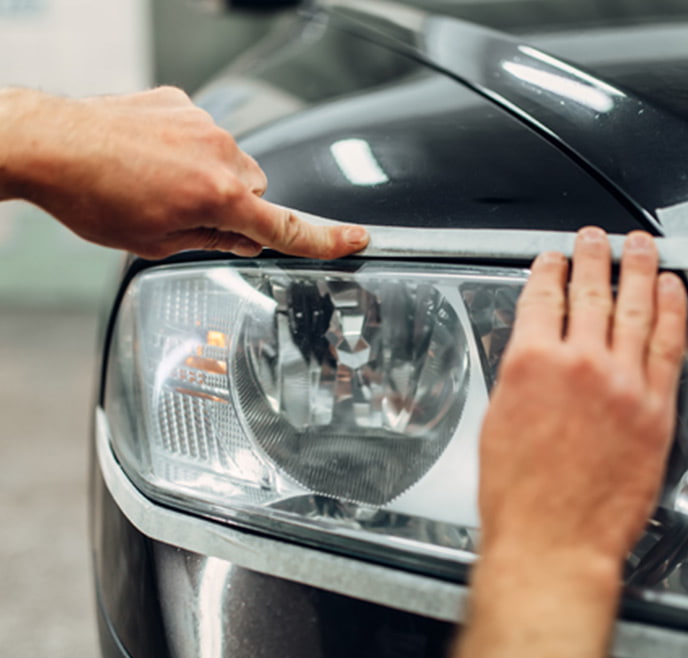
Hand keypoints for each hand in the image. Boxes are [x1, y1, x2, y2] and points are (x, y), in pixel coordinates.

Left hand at [0, 87, 368, 259]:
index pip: (285, 227)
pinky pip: (207, 135)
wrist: (50, 145)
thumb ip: (213, 242)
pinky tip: (154, 158)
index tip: (356, 239)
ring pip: (233, 163)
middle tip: (191, 217)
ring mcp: (202, 124)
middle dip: (235, 209)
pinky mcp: (183, 103)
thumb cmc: (94, 196)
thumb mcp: (157, 243)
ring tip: (163, 184)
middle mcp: (220, 155)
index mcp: (217, 197)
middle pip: (256, 193)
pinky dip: (191, 151)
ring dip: (212, 179)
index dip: (326, 238)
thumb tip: (243, 240)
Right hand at [479, 227, 687, 575]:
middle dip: (592, 255)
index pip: (543, 297)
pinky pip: (669, 344)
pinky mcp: (656, 407)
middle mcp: (579, 363)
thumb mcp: (498, 421)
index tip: (553, 257)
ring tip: (640, 244)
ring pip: (635, 307)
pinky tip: (673, 289)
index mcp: (531, 362)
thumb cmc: (518, 495)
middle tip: (594, 237)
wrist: (553, 541)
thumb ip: (520, 377)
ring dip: (638, 268)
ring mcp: (623, 382)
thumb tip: (535, 353)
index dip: (548, 269)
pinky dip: (673, 310)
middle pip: (591, 291)